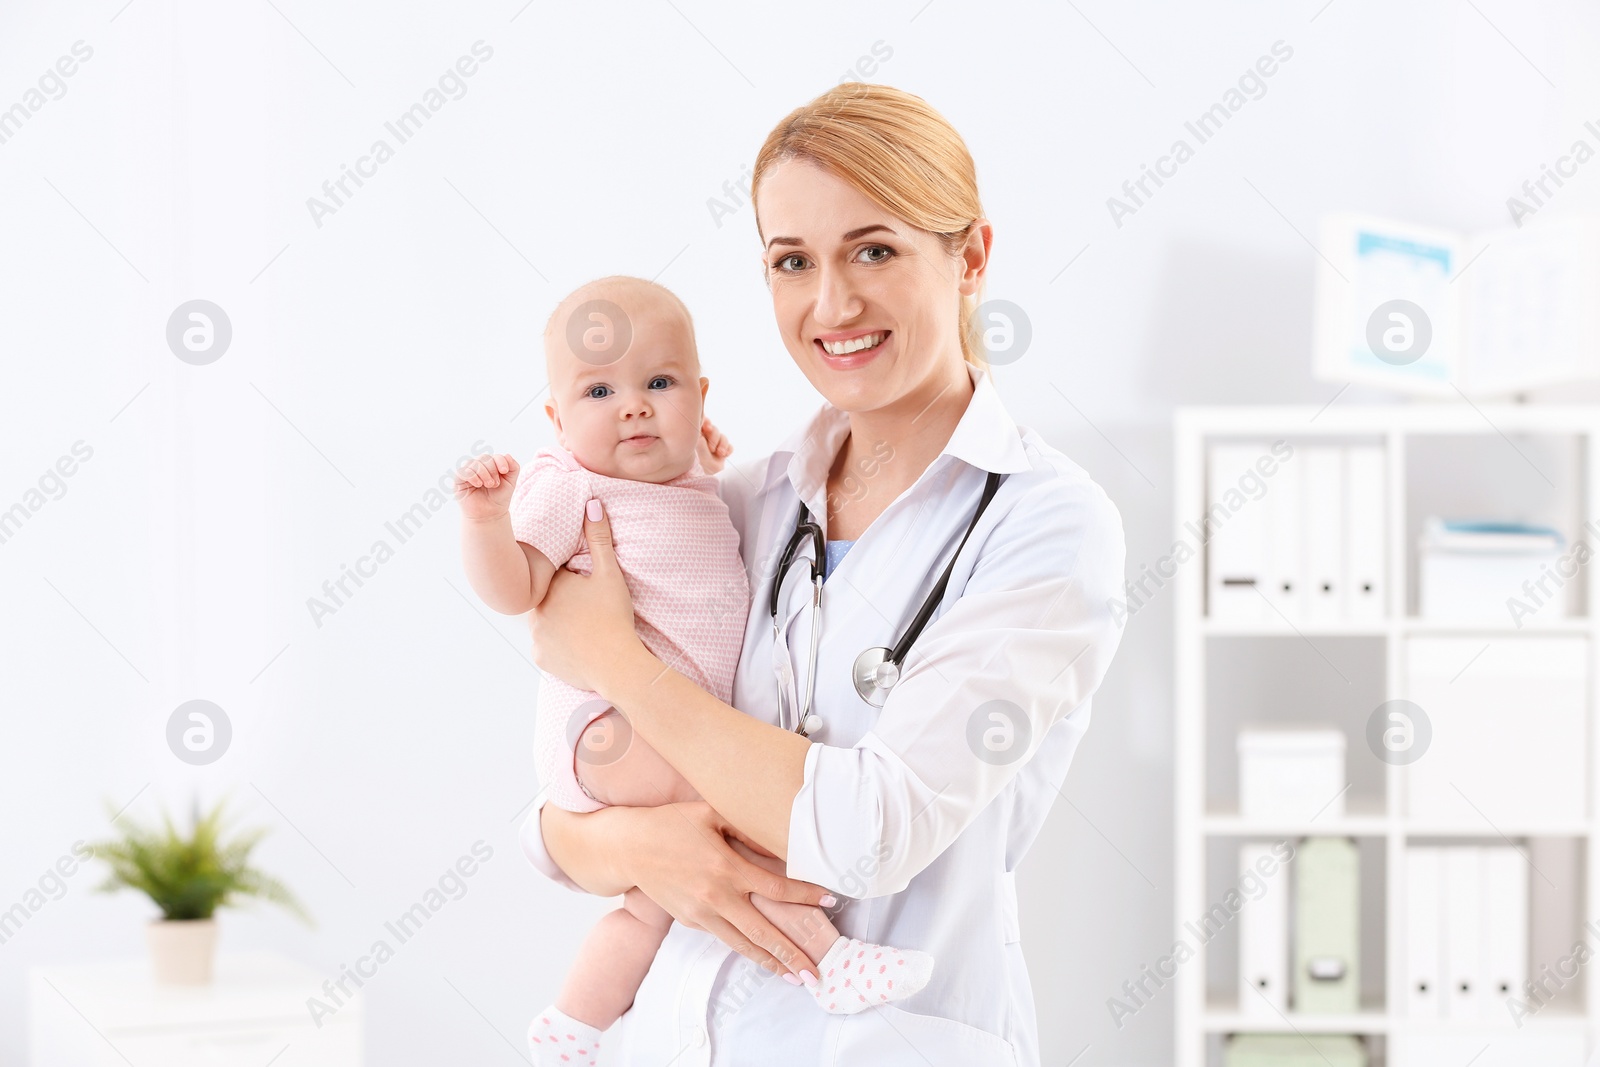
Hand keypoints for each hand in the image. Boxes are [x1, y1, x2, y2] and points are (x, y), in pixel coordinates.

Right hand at [453, 453, 519, 521]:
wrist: (490, 514)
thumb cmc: (499, 497)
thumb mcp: (511, 482)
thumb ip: (513, 468)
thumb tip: (507, 455)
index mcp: (491, 465)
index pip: (495, 456)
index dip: (500, 460)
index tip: (505, 471)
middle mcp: (478, 466)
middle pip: (484, 457)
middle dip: (492, 469)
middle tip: (495, 484)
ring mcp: (468, 472)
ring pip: (473, 463)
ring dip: (483, 473)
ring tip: (489, 485)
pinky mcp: (459, 480)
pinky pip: (463, 471)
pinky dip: (472, 475)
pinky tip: (478, 484)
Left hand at [528, 499, 640, 692]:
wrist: (616, 664)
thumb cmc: (613, 617)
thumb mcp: (609, 574)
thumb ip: (599, 539)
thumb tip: (592, 504)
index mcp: (551, 586)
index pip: (555, 576)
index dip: (571, 579)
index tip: (585, 586)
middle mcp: (536, 611)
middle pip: (548, 599)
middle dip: (562, 601)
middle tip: (586, 608)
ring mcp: (536, 637)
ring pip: (544, 623)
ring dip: (557, 623)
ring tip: (581, 627)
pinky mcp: (540, 658)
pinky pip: (546, 648)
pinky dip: (557, 646)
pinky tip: (576, 646)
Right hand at [626, 801, 833, 977]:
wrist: (629, 848)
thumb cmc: (671, 824)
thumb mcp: (710, 814)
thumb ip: (745, 829)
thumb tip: (778, 841)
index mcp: (726, 868)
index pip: (777, 888)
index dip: (805, 896)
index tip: (829, 901)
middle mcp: (716, 896)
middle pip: (763, 932)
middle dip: (791, 953)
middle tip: (816, 973)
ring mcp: (701, 914)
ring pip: (742, 944)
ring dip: (770, 962)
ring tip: (794, 977)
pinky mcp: (689, 921)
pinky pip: (723, 937)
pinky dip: (744, 948)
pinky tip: (762, 957)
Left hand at [697, 416, 732, 474]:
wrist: (707, 478)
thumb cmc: (698, 464)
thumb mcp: (698, 449)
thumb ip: (701, 436)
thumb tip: (703, 424)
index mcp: (696, 436)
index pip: (702, 423)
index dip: (707, 422)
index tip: (707, 428)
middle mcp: (705, 440)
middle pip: (715, 429)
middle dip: (715, 437)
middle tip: (712, 448)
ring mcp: (714, 446)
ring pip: (723, 437)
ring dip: (723, 444)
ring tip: (719, 453)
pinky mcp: (722, 453)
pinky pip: (730, 446)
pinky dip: (728, 449)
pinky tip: (724, 455)